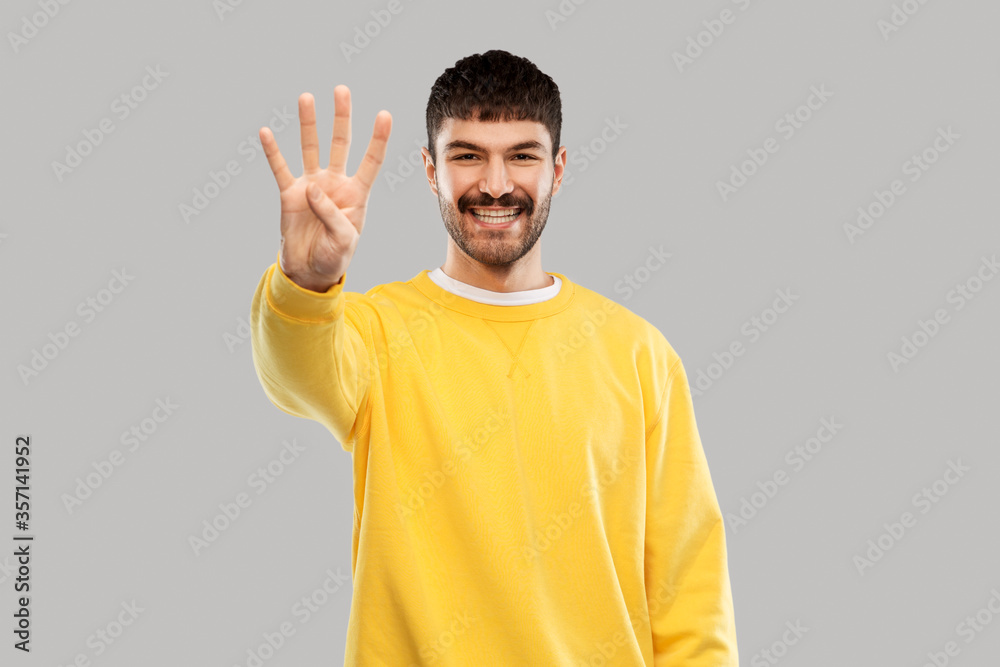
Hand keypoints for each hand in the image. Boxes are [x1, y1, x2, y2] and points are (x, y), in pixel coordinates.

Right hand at [261, 85, 391, 290]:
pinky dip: (273, 151)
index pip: (371, 161)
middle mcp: (335, 183)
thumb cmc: (335, 257)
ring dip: (309, 123)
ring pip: (311, 148)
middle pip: (340, 143)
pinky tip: (266, 132)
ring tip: (306, 97)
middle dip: (341, 117)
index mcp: (356, 194)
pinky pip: (280, 168)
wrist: (310, 272)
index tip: (385, 114)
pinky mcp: (290, 194)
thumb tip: (312, 188)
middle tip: (341, 90)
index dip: (378, 139)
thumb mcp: (343, 240)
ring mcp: (311, 186)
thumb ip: (332, 214)